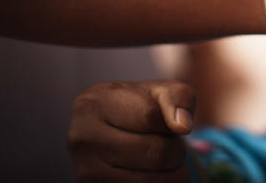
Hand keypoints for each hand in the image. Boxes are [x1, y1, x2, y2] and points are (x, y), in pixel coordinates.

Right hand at [68, 80, 195, 181]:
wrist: (109, 131)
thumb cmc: (139, 106)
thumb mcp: (160, 91)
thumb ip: (177, 98)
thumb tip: (182, 126)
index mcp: (95, 103)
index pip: (149, 116)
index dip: (169, 122)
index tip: (167, 123)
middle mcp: (83, 137)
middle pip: (153, 151)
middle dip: (176, 149)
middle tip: (174, 145)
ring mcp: (85, 169)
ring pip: (149, 179)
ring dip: (171, 172)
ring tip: (166, 160)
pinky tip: (155, 173)